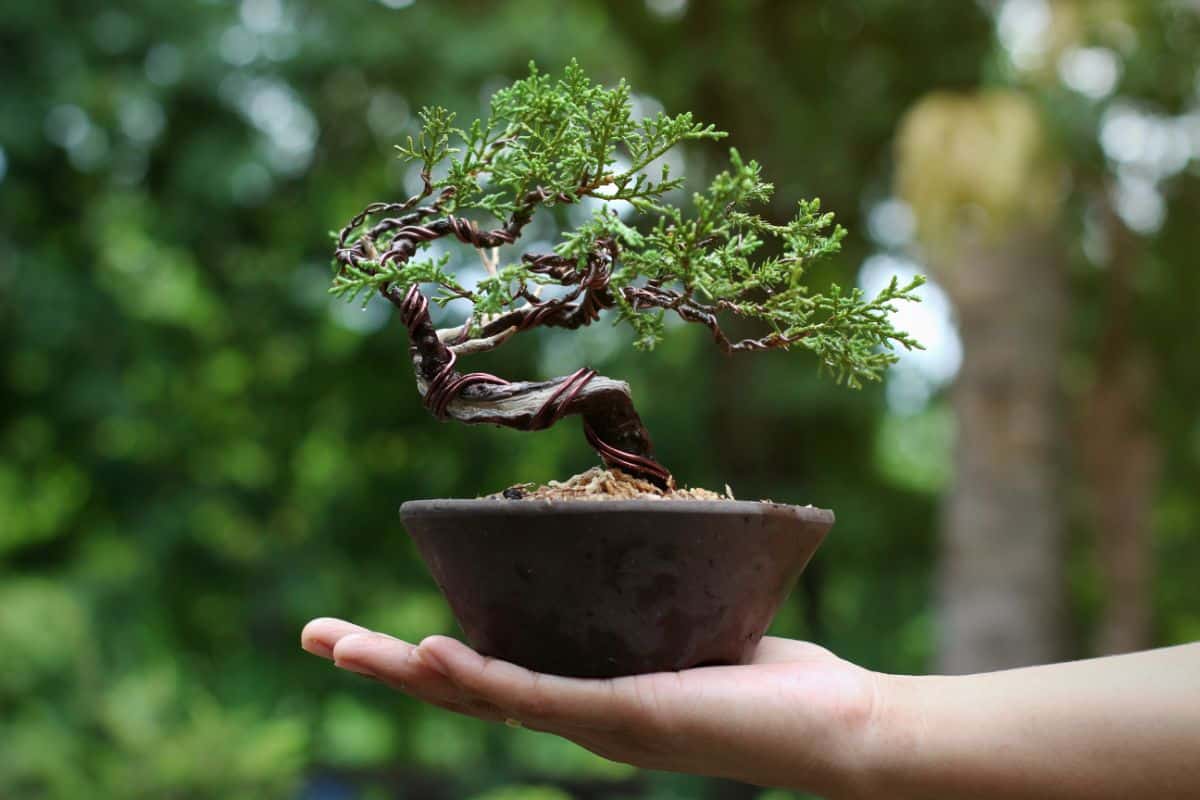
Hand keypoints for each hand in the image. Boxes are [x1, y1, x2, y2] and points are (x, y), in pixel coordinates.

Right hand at [301, 618, 882, 794]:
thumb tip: (637, 531)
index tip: (371, 627)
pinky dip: (478, 676)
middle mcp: (578, 716)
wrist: (836, 729)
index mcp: (587, 694)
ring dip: (407, 670)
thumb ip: (651, 597)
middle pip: (463, 690)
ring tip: (340, 644)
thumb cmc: (773, 677)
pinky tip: (430, 653)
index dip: (425, 654)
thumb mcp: (690, 620)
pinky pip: (536, 695)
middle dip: (385, 664)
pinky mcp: (623, 717)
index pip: (490, 673)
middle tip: (315, 636)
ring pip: (481, 695)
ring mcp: (595, 722)